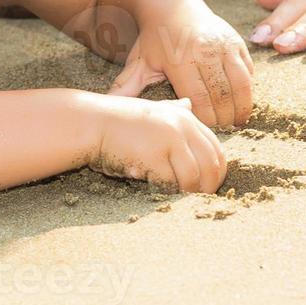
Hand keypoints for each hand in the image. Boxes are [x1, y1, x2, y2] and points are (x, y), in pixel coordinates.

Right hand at [90, 95, 226, 192]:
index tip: (206, 187)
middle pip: (211, 165)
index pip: (216, 150)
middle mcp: (181, 126)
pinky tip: (156, 190)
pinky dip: (166, 191)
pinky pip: (170, 183)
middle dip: (207, 187)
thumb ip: (172, 110)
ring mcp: (168, 140)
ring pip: (194, 177)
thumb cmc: (117, 120)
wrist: (89, 123)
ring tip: (175, 198)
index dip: (216, 173)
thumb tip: (189, 104)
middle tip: (198, 201)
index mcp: (184, 117)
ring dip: (186, 193)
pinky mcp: (153, 156)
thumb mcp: (150, 109)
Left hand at [107, 0, 254, 129]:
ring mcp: (224, 45)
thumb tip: (108, 116)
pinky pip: (248, 72)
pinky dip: (247, 89)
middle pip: (222, 97)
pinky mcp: (237, 41)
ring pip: (241, 85)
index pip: (199, 101)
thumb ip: (125, 89)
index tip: (202, 130)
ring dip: (240, 107)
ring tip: (236, 121)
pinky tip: (240, 101)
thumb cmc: (152, 40)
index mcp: (181, 61)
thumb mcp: (137, 63)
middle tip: (223, 132)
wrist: (170, 5)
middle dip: (224, 119)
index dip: (204, 121)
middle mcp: (206, 51)